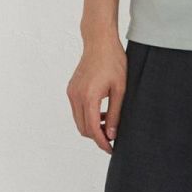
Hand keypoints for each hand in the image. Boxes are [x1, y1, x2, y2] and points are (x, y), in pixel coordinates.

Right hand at [67, 36, 126, 153]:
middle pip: (83, 128)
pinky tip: (101, 112)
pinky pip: (77, 110)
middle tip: (112, 138)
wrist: (99, 42)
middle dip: (97, 137)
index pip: (93, 129)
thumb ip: (115, 114)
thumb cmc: (114, 62)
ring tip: (109, 123)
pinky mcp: (71, 89)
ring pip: (79, 121)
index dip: (102, 142)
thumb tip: (112, 134)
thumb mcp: (120, 89)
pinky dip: (87, 116)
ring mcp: (71, 92)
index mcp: (89, 97)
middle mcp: (76, 96)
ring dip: (92, 126)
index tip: (111, 149)